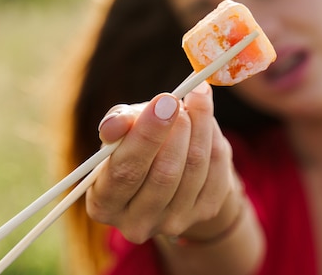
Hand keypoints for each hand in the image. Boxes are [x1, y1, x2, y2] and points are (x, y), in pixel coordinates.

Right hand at [87, 81, 238, 243]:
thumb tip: (116, 124)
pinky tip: (205, 118)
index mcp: (104, 204)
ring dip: (198, 126)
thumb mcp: (121, 131)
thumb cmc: (136, 144)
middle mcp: (136, 222)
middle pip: (164, 174)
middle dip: (175, 130)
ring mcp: (173, 221)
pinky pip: (217, 169)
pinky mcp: (205, 212)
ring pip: (194, 168)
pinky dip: (213, 136)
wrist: (170, 169)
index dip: (145, 135)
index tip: (163, 101)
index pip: (124, 171)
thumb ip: (116, 123)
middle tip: (178, 100)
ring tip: (194, 99)